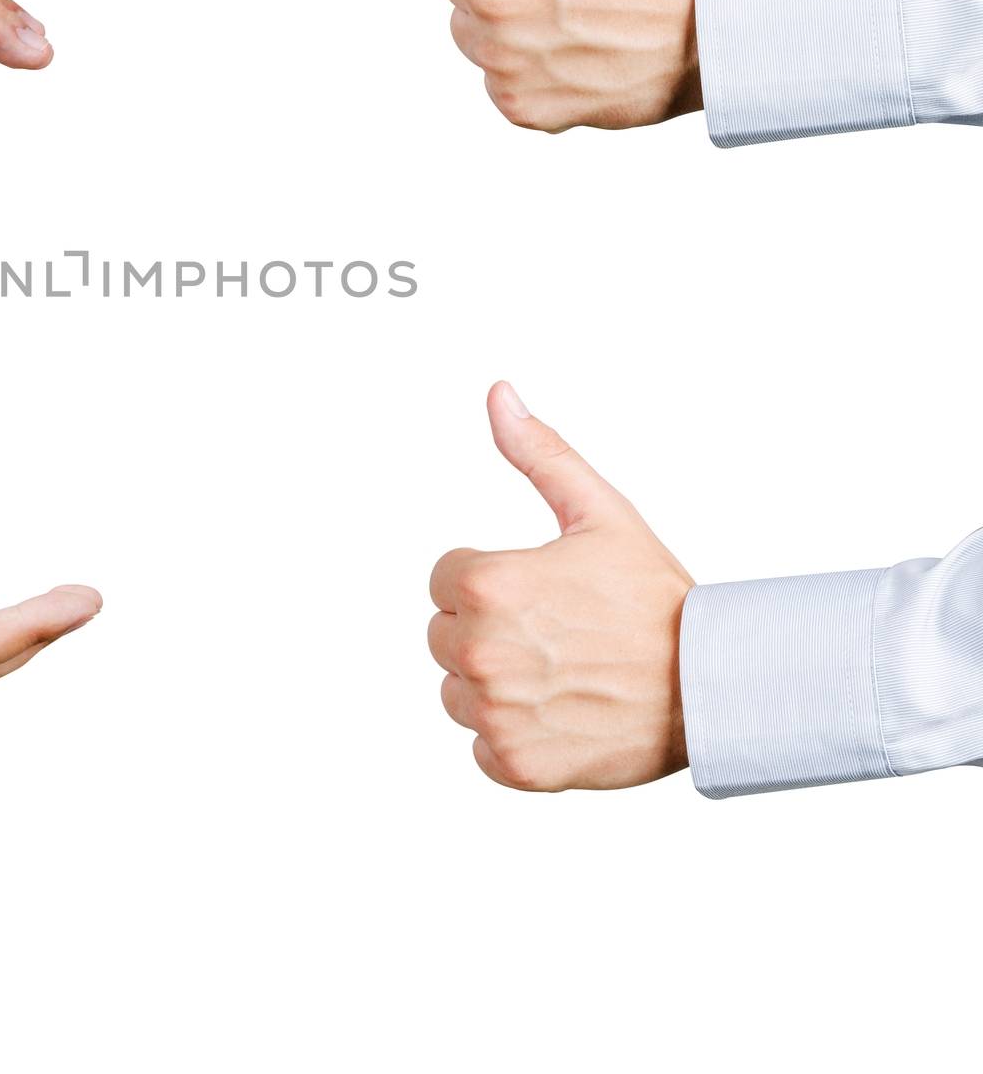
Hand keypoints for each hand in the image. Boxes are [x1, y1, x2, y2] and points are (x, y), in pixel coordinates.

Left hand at [427, 383, 692, 790]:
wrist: (715, 686)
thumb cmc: (656, 596)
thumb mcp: (599, 512)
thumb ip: (539, 452)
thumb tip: (498, 393)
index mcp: (487, 584)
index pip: (443, 580)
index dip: (491, 581)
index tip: (543, 592)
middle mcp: (480, 652)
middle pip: (444, 636)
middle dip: (490, 632)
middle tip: (559, 635)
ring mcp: (495, 714)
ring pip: (458, 693)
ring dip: (498, 688)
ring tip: (564, 676)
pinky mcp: (515, 764)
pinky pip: (481, 747)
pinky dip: (515, 739)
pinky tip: (564, 717)